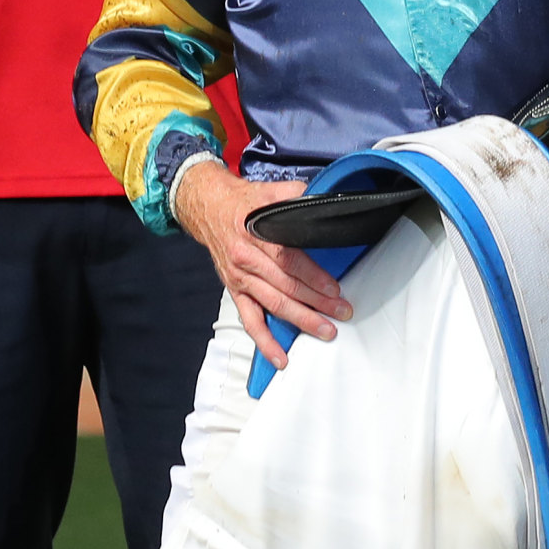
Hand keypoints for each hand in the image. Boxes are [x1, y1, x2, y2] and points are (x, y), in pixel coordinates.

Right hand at [172, 163, 351, 369]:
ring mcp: (240, 278)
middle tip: (341, 312)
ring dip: (300, 320)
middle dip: (316, 302)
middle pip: (284, 285)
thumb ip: (296, 196)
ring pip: (273, 304)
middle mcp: (245, 259)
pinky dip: (264, 341)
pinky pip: (250, 320)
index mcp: (254, 233)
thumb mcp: (268, 191)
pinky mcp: (235, 291)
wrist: (207, 207)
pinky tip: (281, 357)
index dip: (312, 276)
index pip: (287, 259)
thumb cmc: (240, 202)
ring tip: (325, 331)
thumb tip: (325, 197)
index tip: (333, 288)